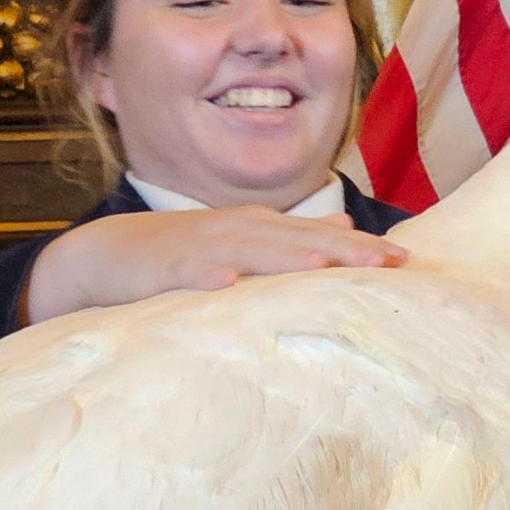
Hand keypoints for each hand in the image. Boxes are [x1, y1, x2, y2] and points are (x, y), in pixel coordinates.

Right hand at [23, 208, 406, 323]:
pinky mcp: (163, 268)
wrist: (106, 255)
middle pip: (295, 239)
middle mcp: (236, 231)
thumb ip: (292, 237)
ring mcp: (199, 247)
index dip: (359, 248)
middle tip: (385, 262)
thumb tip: (343, 224)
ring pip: (248, 251)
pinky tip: (224, 286)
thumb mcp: (243, 242)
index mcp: (258, 229)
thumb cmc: (183, 255)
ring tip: (322, 266)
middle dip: (341, 249)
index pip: (317, 237)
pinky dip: (205, 276)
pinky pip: (186, 273)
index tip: (403, 261)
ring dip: (284, 258)